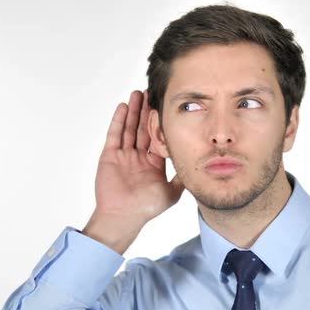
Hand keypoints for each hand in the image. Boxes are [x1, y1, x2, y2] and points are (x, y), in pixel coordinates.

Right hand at [82, 90, 184, 253]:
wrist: (124, 217)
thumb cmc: (146, 208)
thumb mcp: (172, 192)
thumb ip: (183, 177)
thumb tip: (199, 166)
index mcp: (153, 163)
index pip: (158, 137)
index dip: (161, 123)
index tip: (166, 108)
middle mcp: (138, 157)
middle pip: (143, 128)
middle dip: (147, 111)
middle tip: (152, 92)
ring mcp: (124, 155)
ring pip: (129, 128)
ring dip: (134, 111)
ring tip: (138, 93)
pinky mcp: (110, 156)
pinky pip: (115, 134)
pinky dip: (119, 120)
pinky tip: (124, 106)